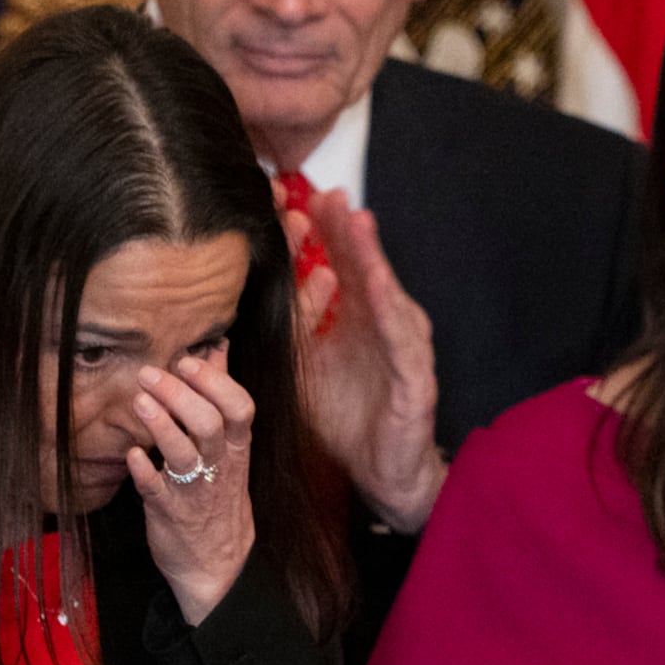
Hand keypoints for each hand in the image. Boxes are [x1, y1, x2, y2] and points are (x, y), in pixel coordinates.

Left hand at [128, 351, 258, 622]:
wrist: (218, 566)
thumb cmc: (218, 497)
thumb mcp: (230, 448)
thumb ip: (220, 396)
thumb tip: (218, 348)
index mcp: (236, 448)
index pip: (239, 407)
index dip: (214, 381)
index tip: (187, 360)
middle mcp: (219, 466)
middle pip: (209, 423)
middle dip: (180, 394)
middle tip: (149, 373)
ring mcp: (194, 491)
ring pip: (184, 453)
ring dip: (161, 425)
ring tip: (139, 400)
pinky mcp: (169, 513)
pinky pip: (156, 490)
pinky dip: (143, 470)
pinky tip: (131, 453)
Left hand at [290, 191, 446, 532]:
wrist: (381, 473)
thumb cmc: (347, 420)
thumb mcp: (306, 367)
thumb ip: (290, 327)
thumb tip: (248, 294)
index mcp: (355, 319)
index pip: (335, 264)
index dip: (316, 232)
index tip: (285, 199)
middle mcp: (382, 326)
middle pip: (362, 266)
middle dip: (343, 228)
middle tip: (323, 190)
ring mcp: (403, 349)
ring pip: (385, 292)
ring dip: (370, 255)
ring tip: (354, 219)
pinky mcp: (416, 379)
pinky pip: (400, 337)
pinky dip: (387, 307)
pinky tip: (373, 281)